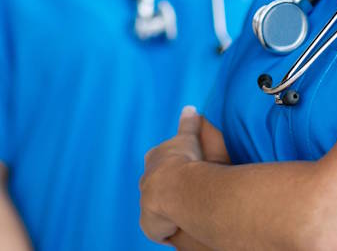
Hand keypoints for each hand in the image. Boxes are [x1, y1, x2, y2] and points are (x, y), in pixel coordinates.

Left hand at [140, 106, 203, 242]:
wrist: (175, 187)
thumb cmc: (183, 160)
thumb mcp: (188, 137)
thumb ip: (188, 124)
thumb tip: (190, 107)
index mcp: (154, 159)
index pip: (160, 162)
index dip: (170, 166)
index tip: (182, 170)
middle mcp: (146, 180)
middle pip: (155, 184)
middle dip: (166, 188)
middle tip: (184, 193)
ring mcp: (146, 203)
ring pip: (157, 206)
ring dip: (168, 209)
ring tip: (183, 212)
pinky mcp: (149, 225)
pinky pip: (159, 228)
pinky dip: (168, 228)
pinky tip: (179, 227)